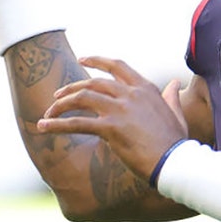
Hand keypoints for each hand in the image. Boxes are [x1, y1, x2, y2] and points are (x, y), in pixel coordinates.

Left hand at [37, 56, 188, 179]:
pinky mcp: (111, 128)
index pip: (117, 66)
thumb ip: (171, 97)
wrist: (176, 162)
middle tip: (58, 94)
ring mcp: (120, 109)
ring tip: (49, 112)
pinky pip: (77, 123)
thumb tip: (175, 83)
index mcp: (146, 88)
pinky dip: (57, 124)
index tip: (82, 59)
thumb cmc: (177, 143)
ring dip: (61, 104)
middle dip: (72, 87)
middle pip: (93, 82)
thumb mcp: (176, 114)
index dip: (98, 60)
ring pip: (82, 98)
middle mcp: (131, 94)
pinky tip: (44, 127)